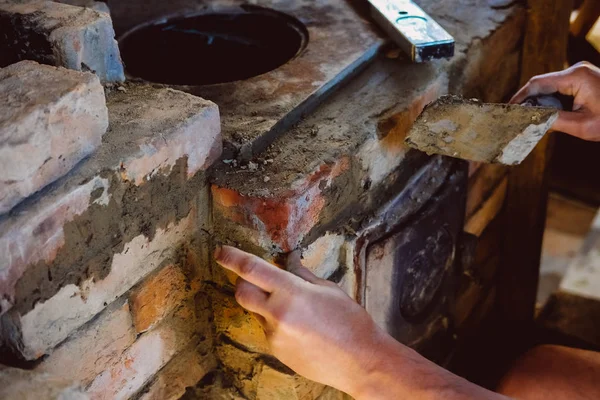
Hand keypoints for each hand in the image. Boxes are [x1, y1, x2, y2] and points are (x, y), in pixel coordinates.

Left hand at [214, 246, 386, 396]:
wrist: (360, 362)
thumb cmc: (350, 322)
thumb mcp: (328, 290)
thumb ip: (302, 275)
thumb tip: (289, 260)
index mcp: (291, 292)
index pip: (251, 269)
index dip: (232, 258)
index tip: (221, 251)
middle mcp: (277, 314)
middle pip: (241, 292)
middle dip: (243, 282)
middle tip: (258, 279)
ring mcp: (274, 335)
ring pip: (256, 312)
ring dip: (266, 305)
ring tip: (298, 311)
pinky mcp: (277, 351)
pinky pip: (269, 330)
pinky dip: (277, 323)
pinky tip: (302, 328)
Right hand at [511, 62, 599, 140]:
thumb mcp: (582, 126)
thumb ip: (554, 122)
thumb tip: (530, 122)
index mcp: (576, 76)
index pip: (537, 84)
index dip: (520, 97)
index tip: (509, 110)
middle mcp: (577, 70)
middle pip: (542, 84)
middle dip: (529, 101)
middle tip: (518, 118)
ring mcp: (580, 73)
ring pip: (550, 87)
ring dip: (541, 102)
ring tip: (532, 119)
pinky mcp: (583, 79)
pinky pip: (560, 89)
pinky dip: (552, 101)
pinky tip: (547, 114)